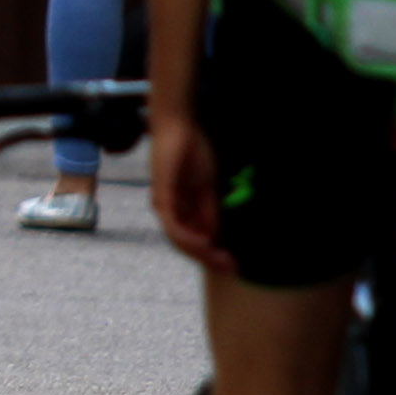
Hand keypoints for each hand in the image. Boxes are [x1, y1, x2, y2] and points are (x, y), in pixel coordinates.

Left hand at [151, 115, 233, 274]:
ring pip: (178, 239)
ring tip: (220, 261)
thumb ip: (208, 212)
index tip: (234, 264)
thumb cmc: (192, 152)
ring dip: (200, 252)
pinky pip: (172, 223)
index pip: (193, 241)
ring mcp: (163, 204)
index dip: (212, 255)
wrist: (179, 126)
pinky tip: (203, 244)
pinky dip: (187, 236)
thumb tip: (214, 237)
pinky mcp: (162, 194)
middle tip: (232, 268)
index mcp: (178, 210)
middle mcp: (167, 211)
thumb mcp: (206, 187)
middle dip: (209, 259)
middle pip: (185, 244)